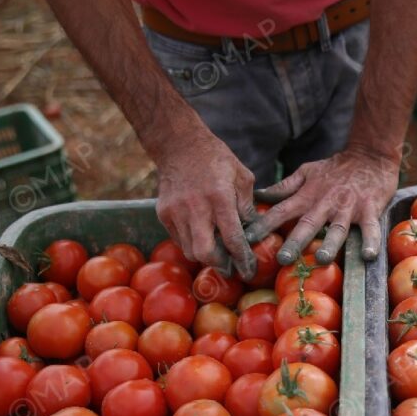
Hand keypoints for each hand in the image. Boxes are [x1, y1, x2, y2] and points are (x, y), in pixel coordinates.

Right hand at [154, 134, 258, 279]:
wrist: (179, 145)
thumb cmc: (216, 159)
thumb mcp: (242, 177)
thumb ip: (248, 206)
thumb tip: (253, 231)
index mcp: (219, 198)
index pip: (232, 239)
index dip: (242, 259)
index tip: (249, 271)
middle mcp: (195, 208)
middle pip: (205, 253)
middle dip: (219, 264)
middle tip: (231, 265)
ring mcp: (176, 212)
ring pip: (190, 250)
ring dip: (205, 254)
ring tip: (218, 248)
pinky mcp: (163, 214)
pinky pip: (179, 240)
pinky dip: (191, 242)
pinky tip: (202, 233)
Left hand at [244, 146, 399, 264]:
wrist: (370, 155)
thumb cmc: (336, 169)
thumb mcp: (307, 172)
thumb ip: (285, 186)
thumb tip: (259, 195)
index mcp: (307, 195)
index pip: (281, 211)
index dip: (264, 225)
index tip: (247, 239)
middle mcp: (325, 203)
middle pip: (308, 224)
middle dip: (295, 241)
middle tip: (283, 259)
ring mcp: (348, 207)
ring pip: (337, 228)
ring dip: (330, 243)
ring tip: (323, 259)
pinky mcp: (370, 210)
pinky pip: (371, 228)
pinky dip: (371, 241)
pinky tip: (368, 255)